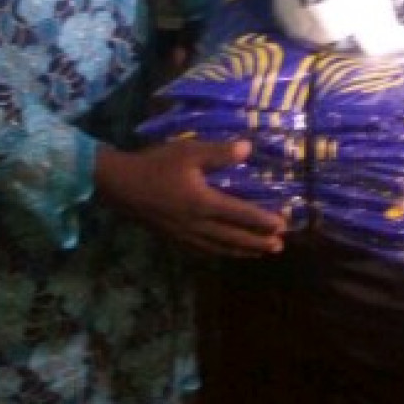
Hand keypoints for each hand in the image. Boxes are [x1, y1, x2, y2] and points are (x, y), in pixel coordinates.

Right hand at [95, 140, 285, 257]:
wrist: (120, 185)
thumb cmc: (156, 164)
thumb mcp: (189, 151)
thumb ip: (219, 153)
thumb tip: (249, 149)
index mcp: (204, 203)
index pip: (240, 214)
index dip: (262, 221)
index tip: (282, 225)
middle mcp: (198, 225)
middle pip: (234, 237)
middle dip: (257, 243)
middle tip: (278, 247)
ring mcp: (185, 235)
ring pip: (219, 248)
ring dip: (242, 251)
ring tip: (259, 254)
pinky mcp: (174, 238)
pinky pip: (203, 251)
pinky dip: (220, 253)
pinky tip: (224, 252)